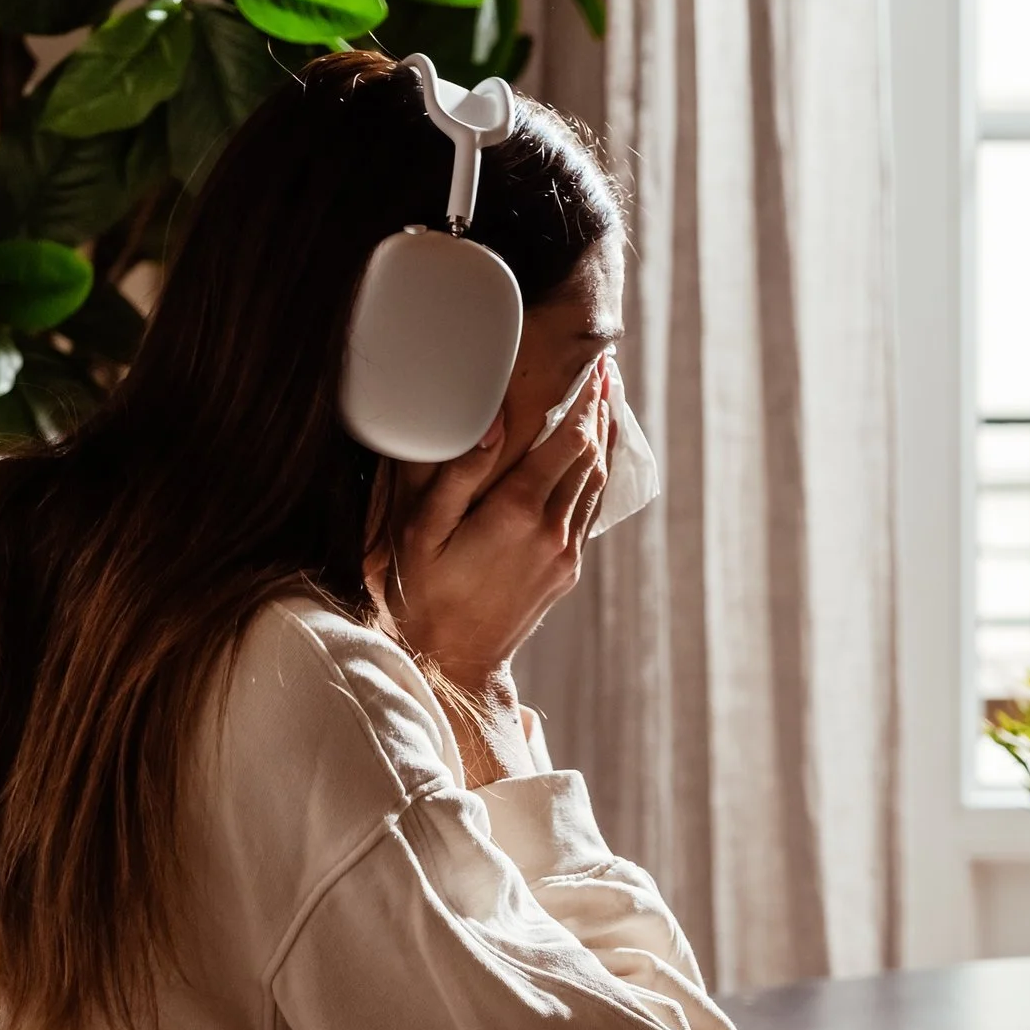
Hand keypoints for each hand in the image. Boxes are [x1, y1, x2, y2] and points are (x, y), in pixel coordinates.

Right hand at [378, 357, 610, 678]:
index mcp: (517, 513)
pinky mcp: (568, 569)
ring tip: (607, 400)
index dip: (585, 400)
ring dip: (604, 438)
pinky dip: (597, 473)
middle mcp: (552, 531)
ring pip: (597, 482)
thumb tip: (495, 426)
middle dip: (600, 409)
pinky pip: (591, 508)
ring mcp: (565, 553)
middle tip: (606, 370)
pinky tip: (593, 455)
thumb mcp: (422, 531)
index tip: (595, 367)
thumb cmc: (423, 593)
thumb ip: (457, 474)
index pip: (568, 441)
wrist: (455, 662)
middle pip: (591, 455)